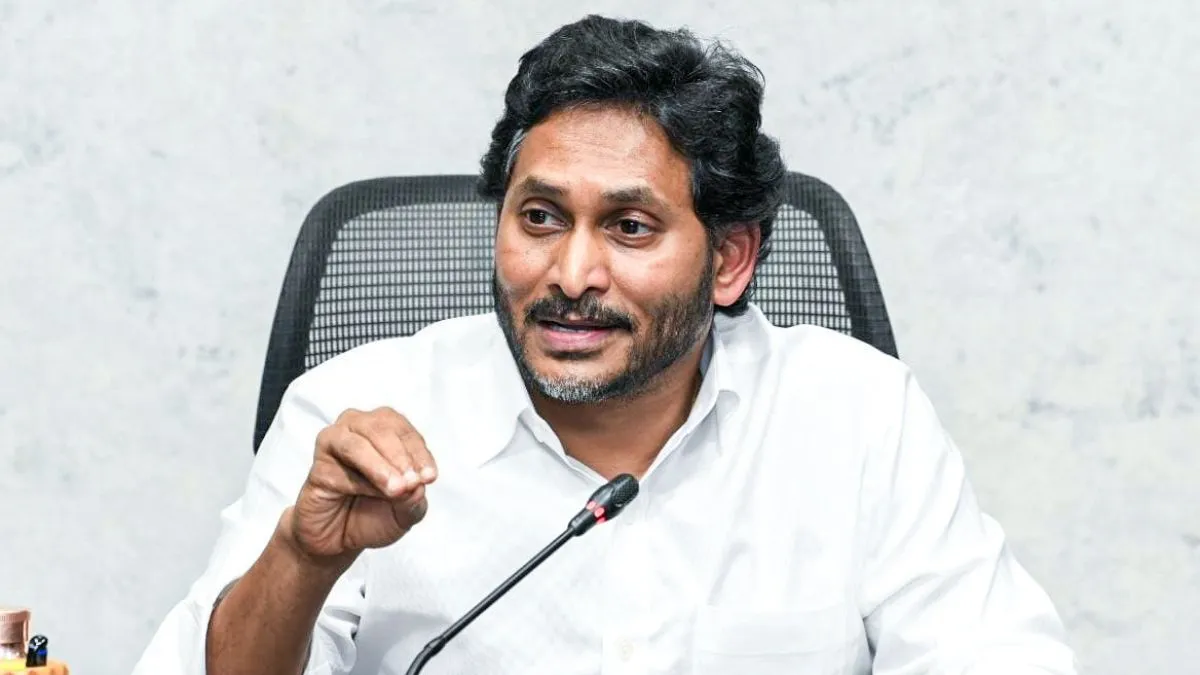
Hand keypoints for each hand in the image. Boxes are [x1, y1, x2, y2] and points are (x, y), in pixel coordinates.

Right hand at [286, 407, 437, 563]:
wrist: (340, 540)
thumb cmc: (374, 515)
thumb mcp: (405, 511)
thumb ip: (413, 498)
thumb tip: (416, 485)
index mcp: (385, 429)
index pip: (405, 432)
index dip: (419, 453)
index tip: (430, 477)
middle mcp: (358, 427)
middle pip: (381, 429)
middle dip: (401, 456)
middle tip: (412, 482)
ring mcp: (334, 444)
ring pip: (357, 444)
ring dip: (379, 466)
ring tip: (397, 489)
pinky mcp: (318, 467)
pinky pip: (338, 470)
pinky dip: (359, 483)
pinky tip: (368, 495)